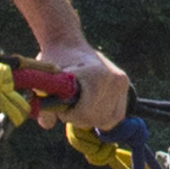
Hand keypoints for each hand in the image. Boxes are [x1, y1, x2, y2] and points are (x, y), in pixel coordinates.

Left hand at [19, 42, 135, 142]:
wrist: (67, 44)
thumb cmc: (53, 62)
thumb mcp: (45, 82)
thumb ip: (45, 104)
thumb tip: (47, 125)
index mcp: (95, 76)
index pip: (86, 113)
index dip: (70, 115)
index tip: (60, 107)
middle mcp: (114, 78)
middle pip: (98, 118)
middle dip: (80, 119)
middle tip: (68, 108)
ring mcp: (121, 81)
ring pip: (109, 119)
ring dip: (92, 119)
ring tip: (79, 107)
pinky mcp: (124, 84)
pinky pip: (117, 114)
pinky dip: (104, 117)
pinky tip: (91, 110)